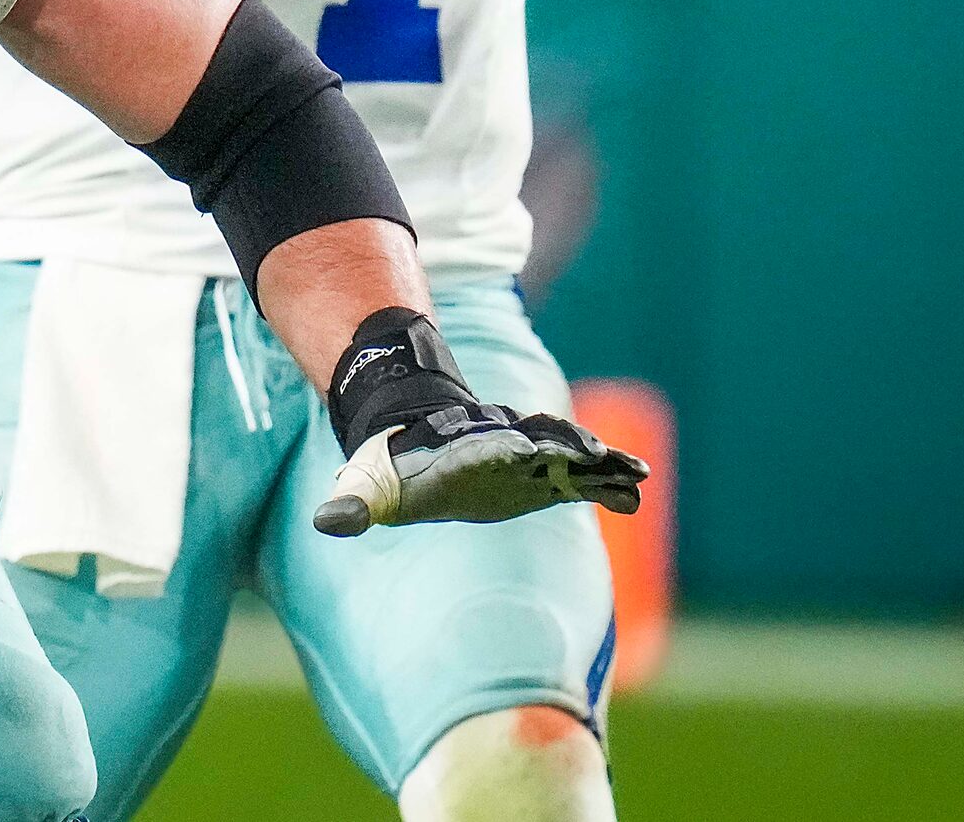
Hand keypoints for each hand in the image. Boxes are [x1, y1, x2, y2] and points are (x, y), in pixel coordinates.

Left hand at [313, 404, 646, 536]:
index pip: (485, 444)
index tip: (526, 449)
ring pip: (570, 456)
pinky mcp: (544, 480)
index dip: (503, 445)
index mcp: (461, 449)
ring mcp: (528, 461)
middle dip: (567, 447)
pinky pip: (581, 481)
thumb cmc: (393, 469)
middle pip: (539, 441)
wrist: (419, 446)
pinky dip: (607, 484)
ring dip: (601, 462)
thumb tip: (325, 522)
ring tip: (638, 474)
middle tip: (599, 456)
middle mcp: (501, 447)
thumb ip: (351, 503)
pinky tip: (634, 495)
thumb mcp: (368, 486)